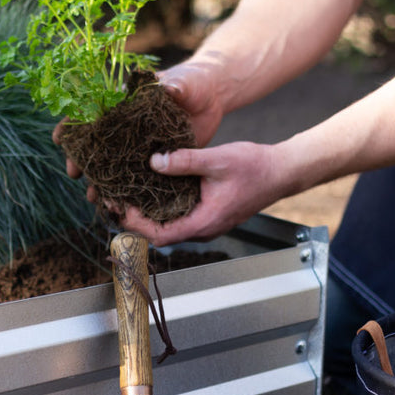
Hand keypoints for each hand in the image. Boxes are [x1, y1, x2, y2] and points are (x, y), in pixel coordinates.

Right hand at [51, 54, 227, 201]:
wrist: (212, 100)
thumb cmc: (193, 83)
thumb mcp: (184, 82)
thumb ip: (176, 86)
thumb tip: (169, 89)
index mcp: (124, 103)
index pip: (90, 111)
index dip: (72, 124)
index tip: (60, 137)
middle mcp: (125, 127)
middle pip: (95, 143)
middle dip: (80, 159)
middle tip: (73, 172)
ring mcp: (138, 146)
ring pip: (111, 165)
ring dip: (99, 180)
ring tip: (92, 196)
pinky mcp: (155, 161)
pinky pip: (135, 178)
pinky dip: (125, 191)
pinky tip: (117, 203)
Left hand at [119, 141, 286, 245]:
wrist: (281, 171)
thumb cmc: (255, 167)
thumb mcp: (217, 159)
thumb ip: (184, 161)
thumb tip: (154, 161)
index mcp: (204, 223)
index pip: (159, 235)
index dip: (135, 224)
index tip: (118, 206)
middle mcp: (202, 229)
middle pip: (158, 233)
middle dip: (134, 218)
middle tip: (113, 197)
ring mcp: (205, 223)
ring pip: (167, 225)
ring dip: (146, 212)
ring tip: (125, 192)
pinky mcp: (207, 213)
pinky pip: (178, 215)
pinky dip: (161, 205)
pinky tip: (149, 186)